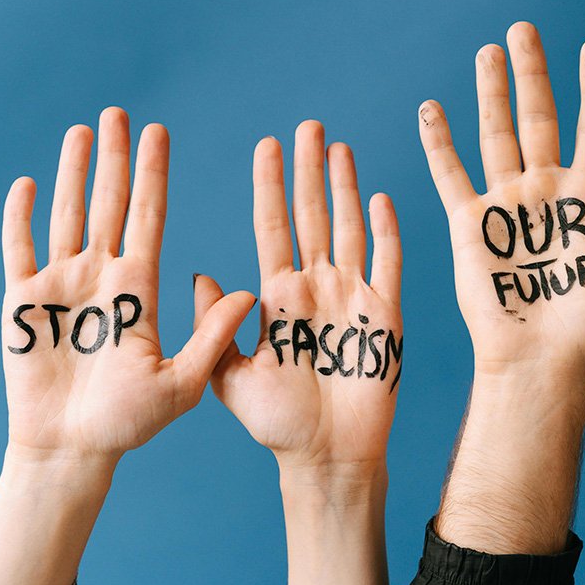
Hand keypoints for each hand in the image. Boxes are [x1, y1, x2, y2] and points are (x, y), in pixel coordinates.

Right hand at [0, 107, 255, 461]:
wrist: (74, 451)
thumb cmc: (130, 424)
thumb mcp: (184, 381)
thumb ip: (214, 336)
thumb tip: (252, 291)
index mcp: (139, 287)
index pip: (149, 215)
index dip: (153, 174)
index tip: (159, 133)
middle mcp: (102, 276)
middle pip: (110, 203)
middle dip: (115, 158)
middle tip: (118, 112)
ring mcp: (61, 285)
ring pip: (67, 214)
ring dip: (72, 173)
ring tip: (82, 132)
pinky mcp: (21, 303)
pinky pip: (18, 249)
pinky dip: (19, 218)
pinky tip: (27, 183)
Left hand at [195, 122, 398, 584]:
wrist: (327, 457)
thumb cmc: (279, 425)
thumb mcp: (230, 377)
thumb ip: (216, 328)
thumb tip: (196, 274)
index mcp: (277, 297)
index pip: (273, 226)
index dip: (270, 185)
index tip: (267, 145)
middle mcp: (315, 287)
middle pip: (312, 216)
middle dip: (309, 171)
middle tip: (308, 127)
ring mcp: (351, 297)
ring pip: (349, 228)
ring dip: (346, 188)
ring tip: (340, 148)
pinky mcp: (384, 315)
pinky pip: (387, 264)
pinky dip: (386, 232)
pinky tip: (381, 199)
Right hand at [418, 22, 584, 379]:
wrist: (547, 361)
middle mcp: (546, 191)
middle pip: (539, 119)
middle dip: (532, 74)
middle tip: (525, 29)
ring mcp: (507, 205)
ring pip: (496, 135)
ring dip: (491, 93)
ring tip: (489, 50)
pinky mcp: (472, 225)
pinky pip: (452, 176)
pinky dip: (440, 143)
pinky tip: (432, 107)